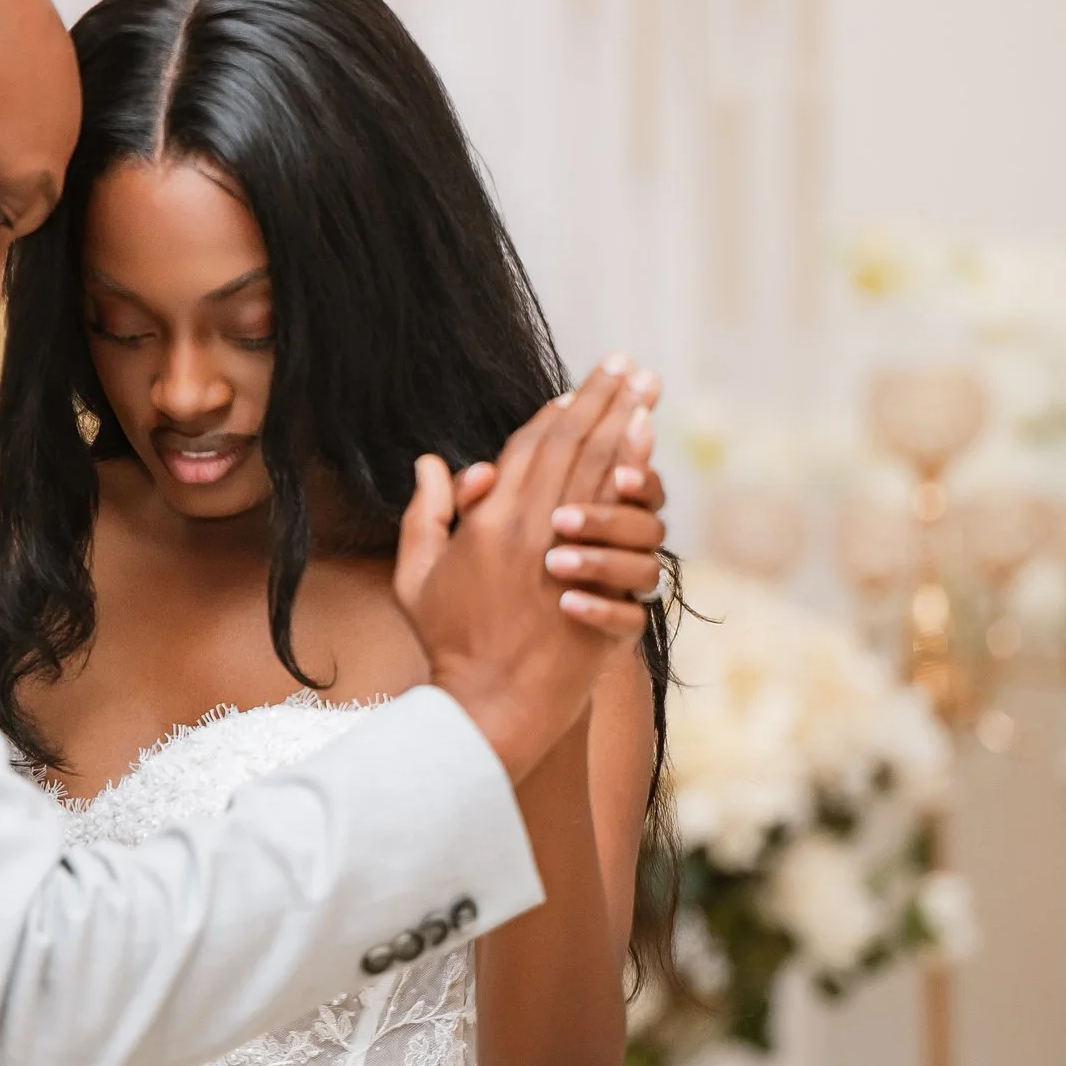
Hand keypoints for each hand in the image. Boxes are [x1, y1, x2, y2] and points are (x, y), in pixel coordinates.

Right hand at [391, 363, 652, 779]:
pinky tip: (650, 446)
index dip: (554, 414)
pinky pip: (623, 513)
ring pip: (601, 469)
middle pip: (572, 445)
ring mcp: (566, 550)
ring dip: (627, 423)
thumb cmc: (448, 643)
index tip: (576, 389)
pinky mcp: (597, 578)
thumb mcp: (415, 575)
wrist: (489, 702)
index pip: (527, 448)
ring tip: (647, 388)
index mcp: (487, 520)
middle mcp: (530, 525)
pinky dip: (635, 473)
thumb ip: (425, 514)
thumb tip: (432, 462)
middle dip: (602, 399)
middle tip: (629, 363)